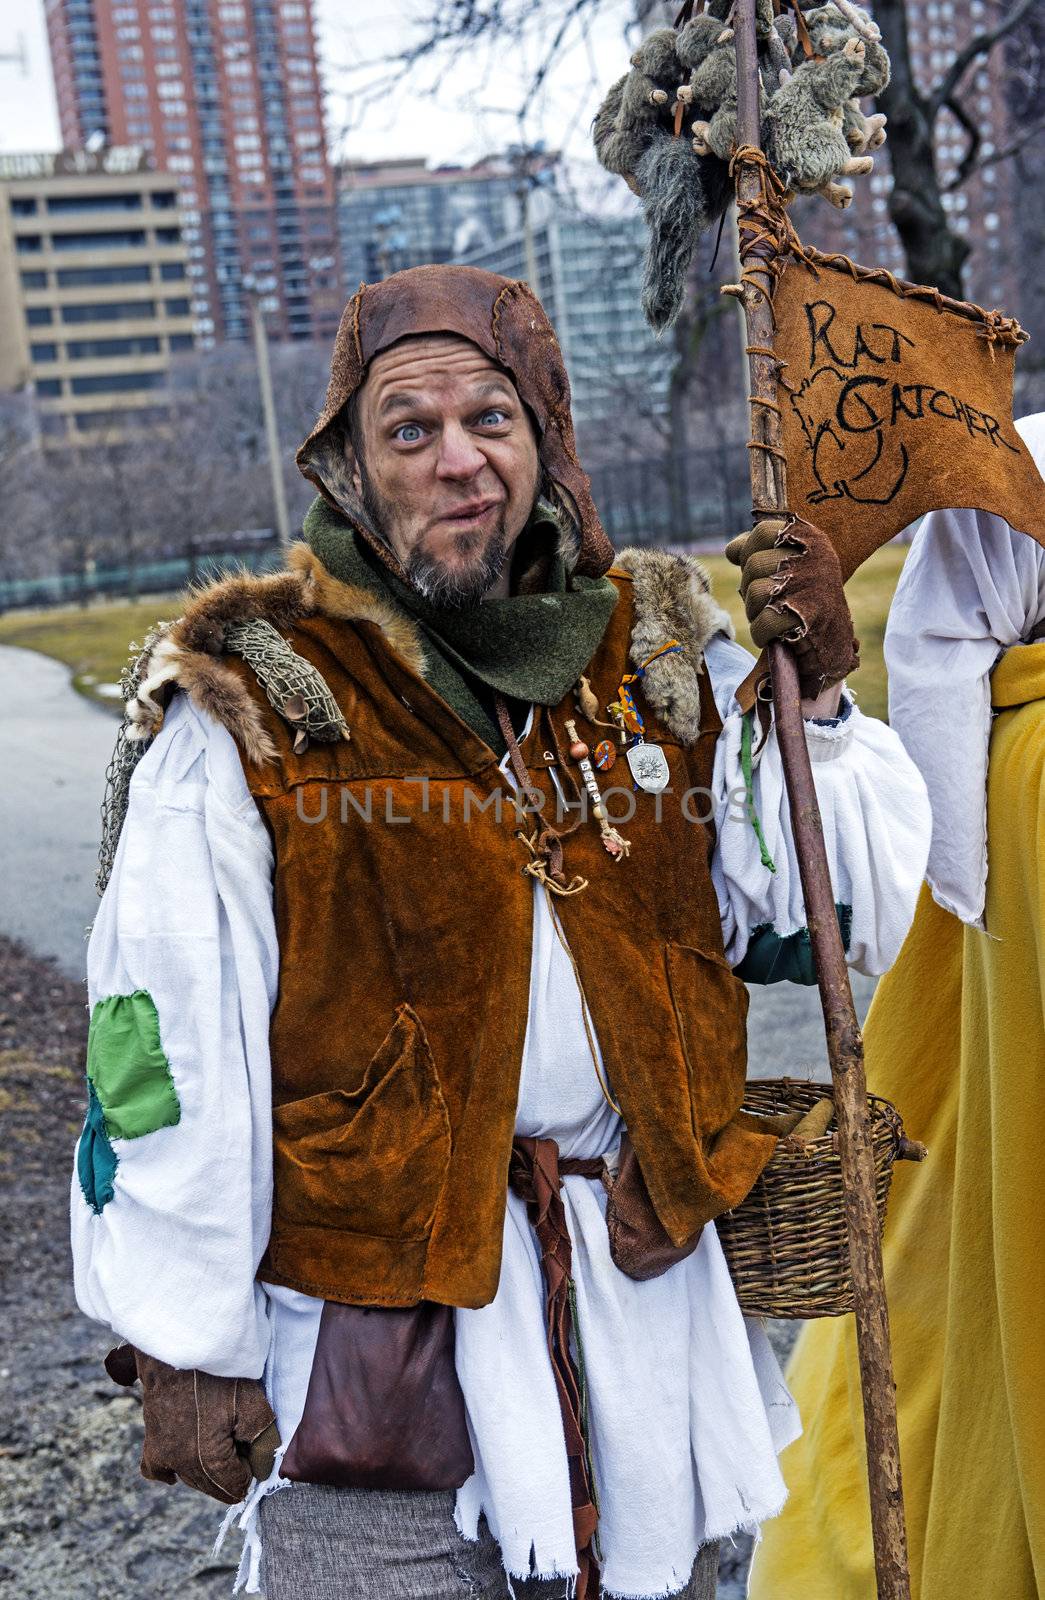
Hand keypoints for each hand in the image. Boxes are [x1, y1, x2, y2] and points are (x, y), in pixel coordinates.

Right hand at [106, 1343, 279, 1503]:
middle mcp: (181, 1467)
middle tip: (235, 1430)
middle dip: (230, 1466)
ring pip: (192, 1478)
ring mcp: (162, 1456)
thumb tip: (260, 1472)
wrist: (183, 1347)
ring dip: (207, 1465)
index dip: (250, 1465)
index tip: (249, 1438)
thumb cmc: (221, 1374)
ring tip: (215, 1428)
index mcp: (209, 1463)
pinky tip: (186, 1457)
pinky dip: (174, 1470)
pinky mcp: (151, 1443)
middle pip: (215, 1486)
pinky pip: (161, 1470)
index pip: (238, 1487)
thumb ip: (264, 1447)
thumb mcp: (256, 1406)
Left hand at [725, 514, 858, 698]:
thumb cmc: (806, 601)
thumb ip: (761, 551)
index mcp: (811, 540)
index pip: (763, 531)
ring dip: (755, 612)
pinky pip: (763, 621)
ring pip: (754, 592)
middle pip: (752, 564)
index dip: (750, 552)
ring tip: (773, 616)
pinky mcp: (808, 617)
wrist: (834, 644)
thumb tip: (732, 551)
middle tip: (769, 601)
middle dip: (749, 589)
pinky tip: (773, 635)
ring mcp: (811, 587)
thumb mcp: (791, 566)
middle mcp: (814, 558)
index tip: (759, 570)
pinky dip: (761, 634)